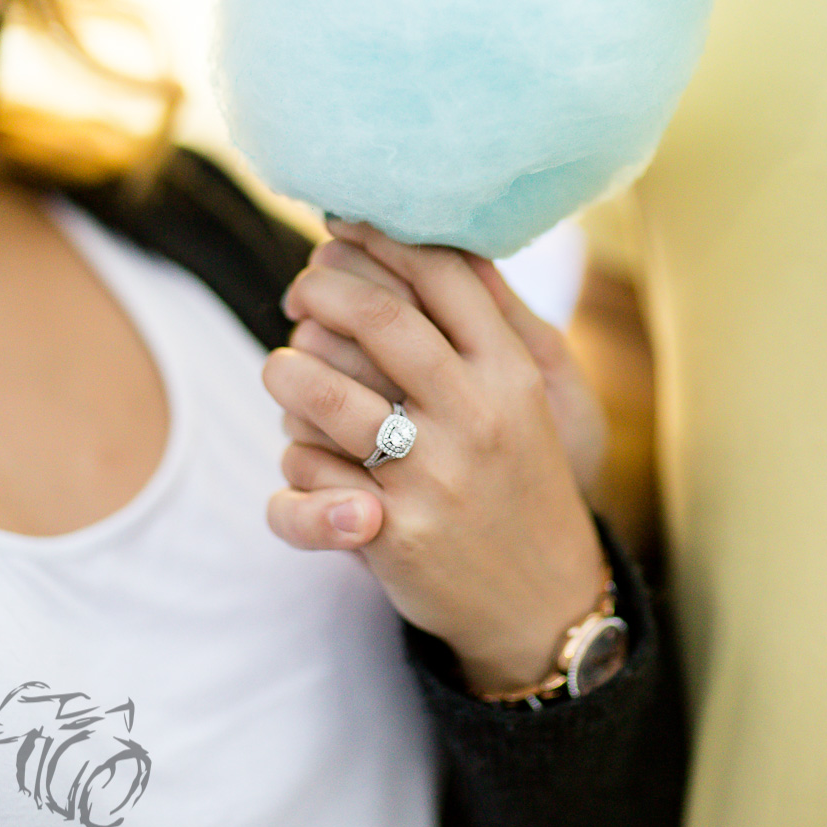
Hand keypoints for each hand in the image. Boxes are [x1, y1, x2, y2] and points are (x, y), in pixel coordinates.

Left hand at [263, 221, 605, 693]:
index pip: (443, 274)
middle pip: (378, 318)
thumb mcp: (529, 396)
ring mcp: (432, 477)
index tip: (341, 226)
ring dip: (285, 371)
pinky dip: (293, 458)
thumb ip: (488, 322)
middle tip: (299, 290)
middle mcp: (476, 416)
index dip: (381, 238)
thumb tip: (438, 237)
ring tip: (282, 369)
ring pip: (321, 394)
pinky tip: (305, 454)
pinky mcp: (392, 533)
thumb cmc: (519, 476)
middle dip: (322, 288)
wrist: (543, 601)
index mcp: (511, 372)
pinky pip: (305, 471)